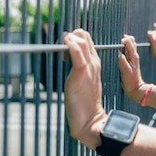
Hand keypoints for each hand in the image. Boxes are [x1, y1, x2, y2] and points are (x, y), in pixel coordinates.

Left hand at [63, 29, 106, 148]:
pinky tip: (67, 41)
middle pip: (85, 37)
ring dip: (71, 38)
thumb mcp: (80, 83)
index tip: (64, 43)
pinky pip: (78, 56)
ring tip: (63, 40)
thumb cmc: (83, 104)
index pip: (86, 40)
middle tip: (61, 43)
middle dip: (72, 34)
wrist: (90, 121)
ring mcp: (89, 69)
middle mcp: (93, 63)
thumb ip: (76, 71)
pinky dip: (72, 46)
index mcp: (93, 64)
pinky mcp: (81, 76)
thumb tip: (67, 63)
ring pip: (82, 43)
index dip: (75, 36)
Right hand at [119, 34, 146, 102]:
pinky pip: (127, 50)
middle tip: (115, 43)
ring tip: (116, 46)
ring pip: (129, 44)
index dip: (122, 40)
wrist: (136, 89)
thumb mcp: (125, 71)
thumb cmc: (130, 81)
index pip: (129, 41)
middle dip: (123, 39)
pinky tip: (118, 51)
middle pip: (131, 40)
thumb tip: (118, 52)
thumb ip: (122, 61)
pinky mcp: (130, 60)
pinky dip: (123, 48)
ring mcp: (133, 57)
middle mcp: (134, 54)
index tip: (115, 44)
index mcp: (133, 55)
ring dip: (123, 43)